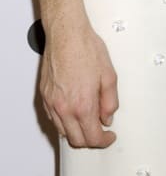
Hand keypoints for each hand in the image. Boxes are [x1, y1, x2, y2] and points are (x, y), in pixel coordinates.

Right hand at [40, 16, 118, 147]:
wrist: (67, 34)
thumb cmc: (86, 48)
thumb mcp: (109, 75)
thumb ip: (110, 101)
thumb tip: (108, 117)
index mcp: (83, 105)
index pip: (92, 137)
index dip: (104, 140)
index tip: (109, 136)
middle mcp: (65, 108)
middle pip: (76, 140)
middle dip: (91, 140)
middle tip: (101, 131)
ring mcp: (52, 103)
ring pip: (63, 132)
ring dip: (76, 132)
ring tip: (88, 120)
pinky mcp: (44, 96)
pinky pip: (53, 119)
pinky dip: (64, 122)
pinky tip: (74, 112)